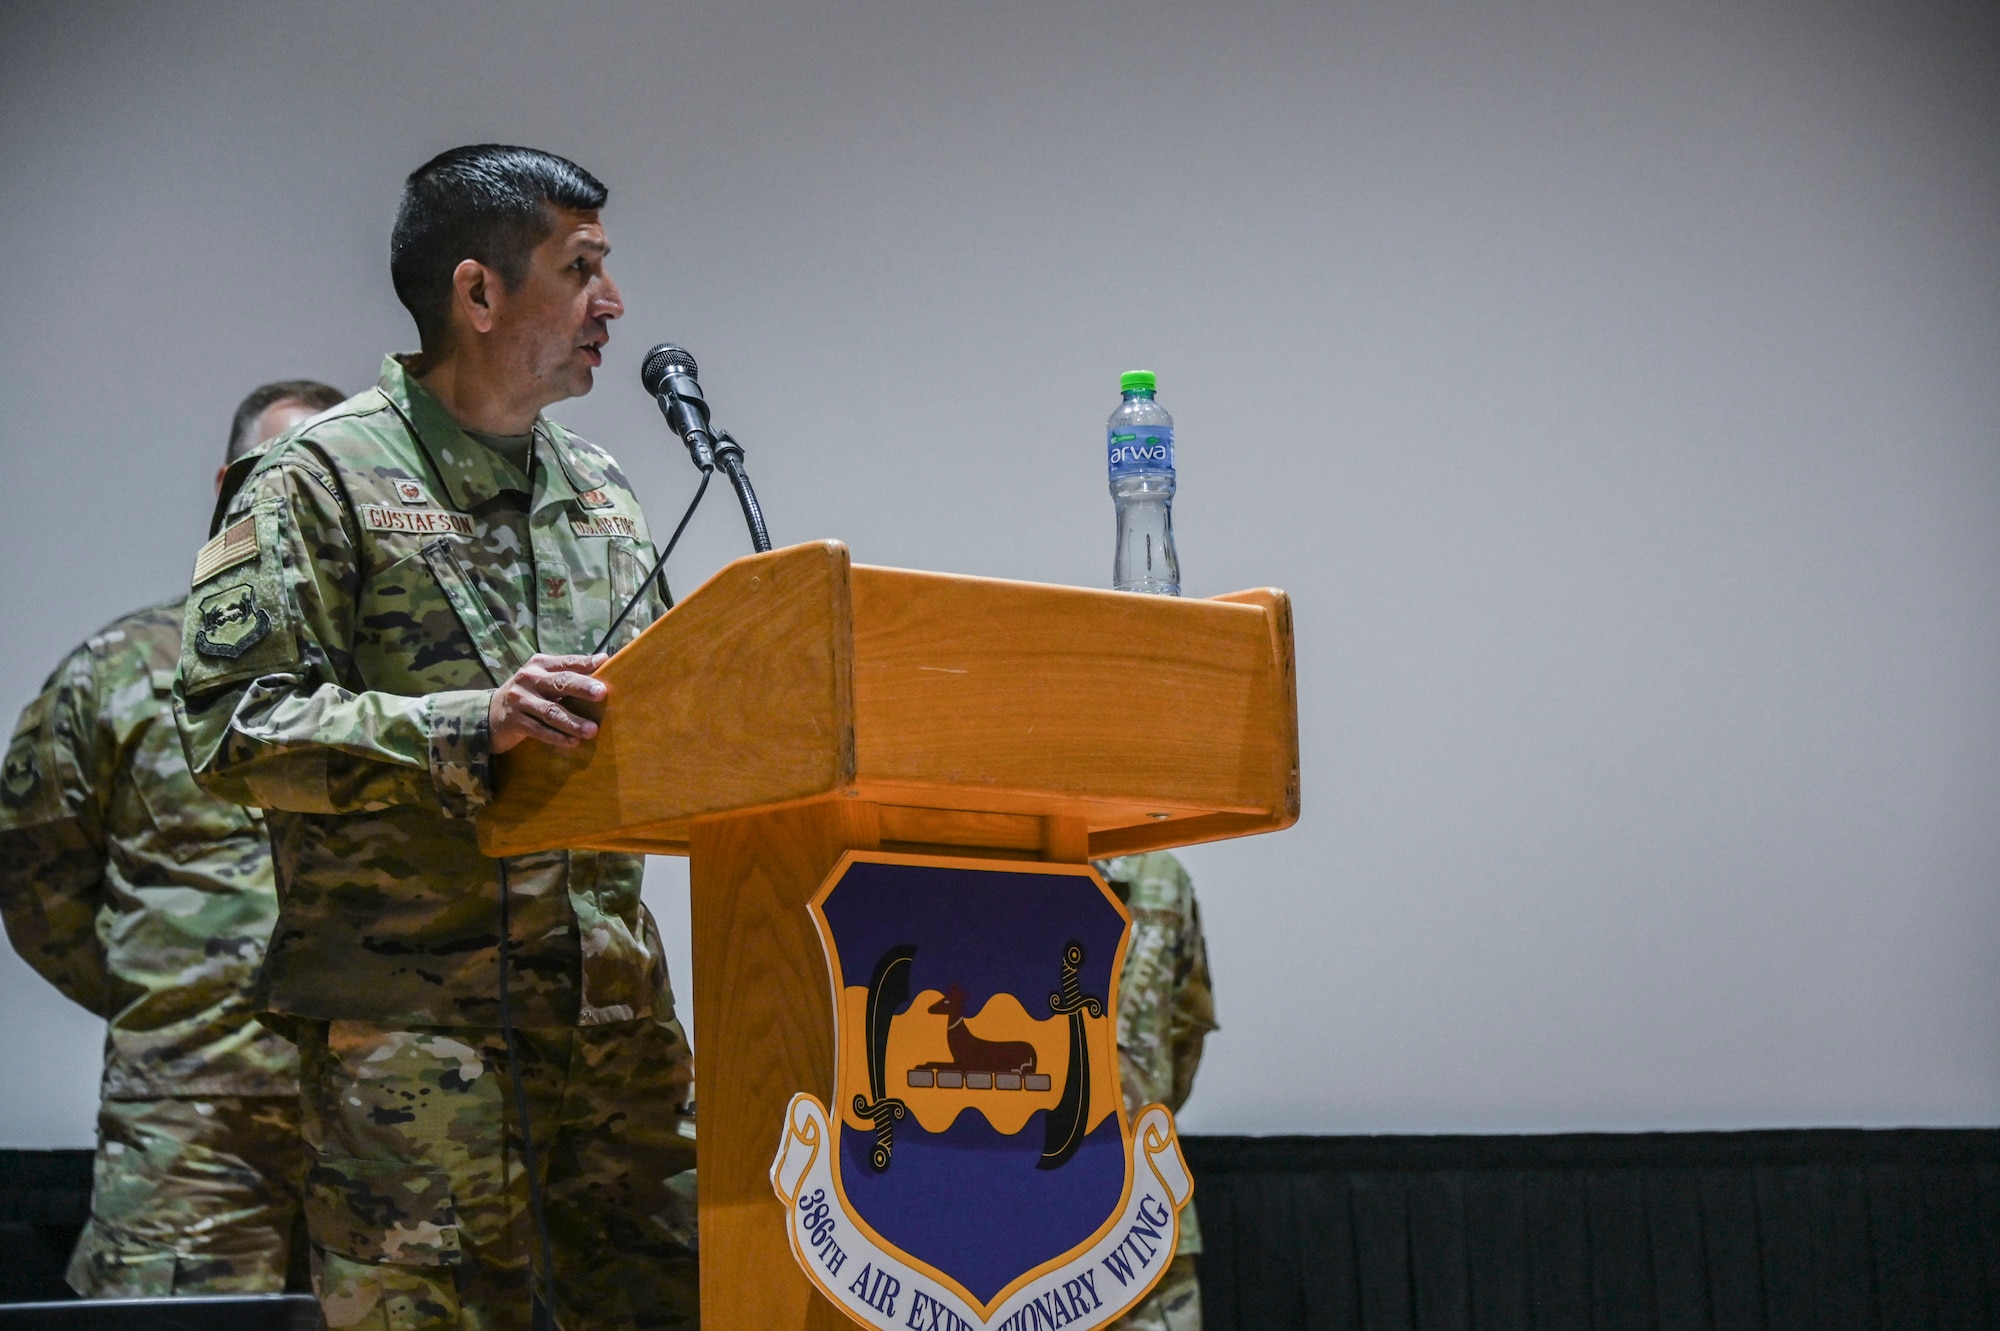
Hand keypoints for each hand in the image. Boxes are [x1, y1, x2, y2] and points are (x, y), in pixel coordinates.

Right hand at [489, 653, 609, 753]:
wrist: (489, 712)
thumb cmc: (528, 693)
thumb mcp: (543, 678)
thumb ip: (568, 672)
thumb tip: (604, 662)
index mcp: (540, 664)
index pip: (566, 662)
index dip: (585, 663)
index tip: (605, 663)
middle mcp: (529, 679)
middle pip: (560, 682)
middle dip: (581, 687)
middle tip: (602, 693)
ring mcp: (520, 700)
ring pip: (550, 711)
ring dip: (572, 721)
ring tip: (592, 730)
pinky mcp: (514, 721)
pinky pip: (539, 730)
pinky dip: (557, 737)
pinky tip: (573, 742)